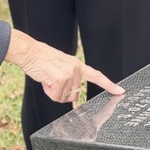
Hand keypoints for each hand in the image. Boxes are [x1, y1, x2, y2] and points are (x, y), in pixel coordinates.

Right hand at [5, 29, 124, 102]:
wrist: (30, 52)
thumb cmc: (42, 59)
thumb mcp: (60, 65)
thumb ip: (70, 76)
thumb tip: (72, 94)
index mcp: (77, 65)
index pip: (96, 76)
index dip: (109, 85)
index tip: (120, 91)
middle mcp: (76, 69)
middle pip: (73, 95)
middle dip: (61, 92)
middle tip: (52, 79)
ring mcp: (69, 74)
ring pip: (64, 97)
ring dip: (54, 92)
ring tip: (48, 77)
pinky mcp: (60, 79)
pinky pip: (55, 97)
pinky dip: (48, 92)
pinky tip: (45, 80)